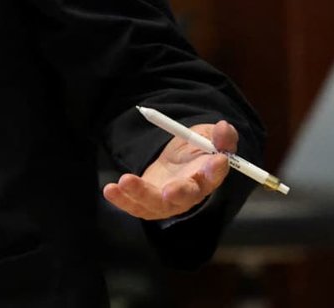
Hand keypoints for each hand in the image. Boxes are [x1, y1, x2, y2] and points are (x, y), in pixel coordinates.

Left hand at [103, 120, 235, 220]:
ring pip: (156, 203)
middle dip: (178, 193)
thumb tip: (224, 127)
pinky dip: (122, 199)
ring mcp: (168, 201)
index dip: (215, 170)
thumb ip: (220, 136)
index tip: (217, 159)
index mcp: (208, 176)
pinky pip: (136, 206)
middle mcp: (190, 193)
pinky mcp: (149, 203)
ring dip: (140, 194)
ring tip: (125, 180)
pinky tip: (110, 189)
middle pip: (186, 197)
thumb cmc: (197, 150)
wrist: (178, 162)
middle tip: (170, 190)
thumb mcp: (208, 136)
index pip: (214, 175)